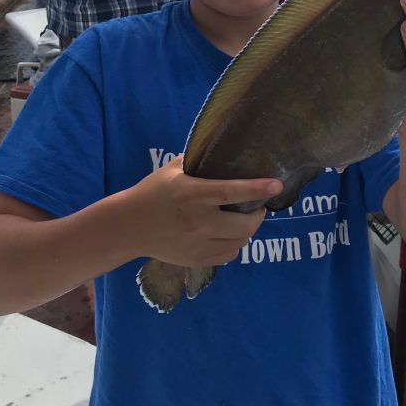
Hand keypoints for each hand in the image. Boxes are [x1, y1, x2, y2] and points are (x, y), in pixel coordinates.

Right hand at [122, 156, 282, 266]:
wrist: (128, 227)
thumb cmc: (152, 192)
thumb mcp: (172, 170)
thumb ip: (196, 159)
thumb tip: (221, 146)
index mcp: (193, 194)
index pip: (232, 191)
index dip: (257, 189)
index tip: (276, 184)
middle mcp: (198, 221)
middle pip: (244, 224)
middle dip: (259, 214)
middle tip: (259, 206)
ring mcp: (197, 244)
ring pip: (240, 242)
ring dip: (248, 230)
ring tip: (245, 219)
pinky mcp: (196, 260)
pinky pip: (228, 255)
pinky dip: (235, 245)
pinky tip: (230, 234)